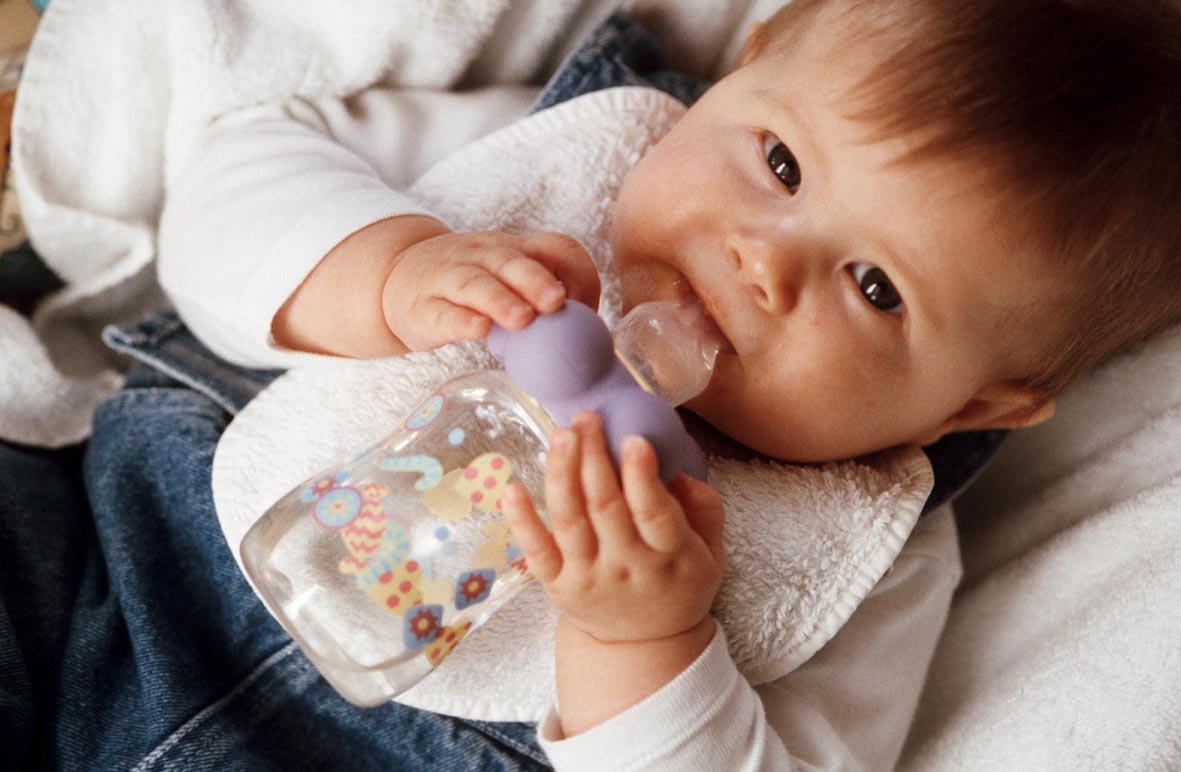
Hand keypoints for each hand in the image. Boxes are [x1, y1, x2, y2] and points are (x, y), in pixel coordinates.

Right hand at [382, 223, 600, 350]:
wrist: (397, 277)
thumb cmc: (469, 285)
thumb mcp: (508, 278)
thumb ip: (542, 299)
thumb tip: (591, 337)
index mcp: (514, 250)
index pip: (554, 247)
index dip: (577, 274)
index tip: (586, 307)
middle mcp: (483, 257)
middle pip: (512, 261)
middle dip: (537, 281)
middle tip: (557, 302)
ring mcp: (450, 279)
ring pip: (476, 284)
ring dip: (501, 300)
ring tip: (523, 320)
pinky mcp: (424, 308)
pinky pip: (443, 312)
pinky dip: (461, 321)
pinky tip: (478, 330)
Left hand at [503, 411, 725, 643]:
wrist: (645, 645)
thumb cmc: (678, 583)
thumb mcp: (712, 550)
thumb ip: (703, 506)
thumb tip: (674, 466)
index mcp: (670, 554)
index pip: (654, 511)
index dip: (641, 474)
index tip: (632, 438)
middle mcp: (627, 566)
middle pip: (605, 506)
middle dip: (594, 457)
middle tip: (587, 418)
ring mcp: (588, 576)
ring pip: (569, 520)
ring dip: (561, 473)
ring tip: (560, 435)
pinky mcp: (557, 586)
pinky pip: (535, 550)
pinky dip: (522, 520)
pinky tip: (512, 488)